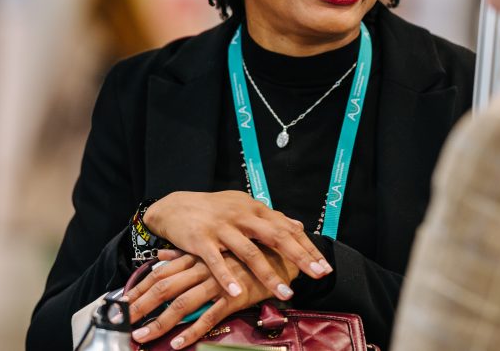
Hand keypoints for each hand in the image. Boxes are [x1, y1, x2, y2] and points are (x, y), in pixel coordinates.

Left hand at [127, 247, 292, 348]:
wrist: (279, 255)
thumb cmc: (244, 254)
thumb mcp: (212, 250)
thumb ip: (184, 255)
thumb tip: (160, 256)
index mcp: (196, 257)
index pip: (160, 273)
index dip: (140, 288)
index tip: (121, 302)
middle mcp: (202, 268)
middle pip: (164, 288)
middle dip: (141, 306)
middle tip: (123, 322)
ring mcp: (217, 283)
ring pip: (181, 304)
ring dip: (159, 322)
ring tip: (142, 336)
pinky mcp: (233, 297)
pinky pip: (209, 317)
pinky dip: (192, 331)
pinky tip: (178, 344)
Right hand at [143, 191, 331, 300]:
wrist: (175, 206)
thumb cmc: (213, 210)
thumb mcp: (244, 208)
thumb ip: (271, 219)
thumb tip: (298, 226)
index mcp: (255, 209)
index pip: (287, 229)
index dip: (307, 247)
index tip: (324, 266)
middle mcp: (242, 216)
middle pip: (276, 237)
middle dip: (299, 257)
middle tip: (318, 275)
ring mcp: (222, 227)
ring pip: (250, 252)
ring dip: (269, 274)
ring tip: (286, 293)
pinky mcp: (201, 239)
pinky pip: (216, 261)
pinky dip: (226, 277)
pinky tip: (237, 293)